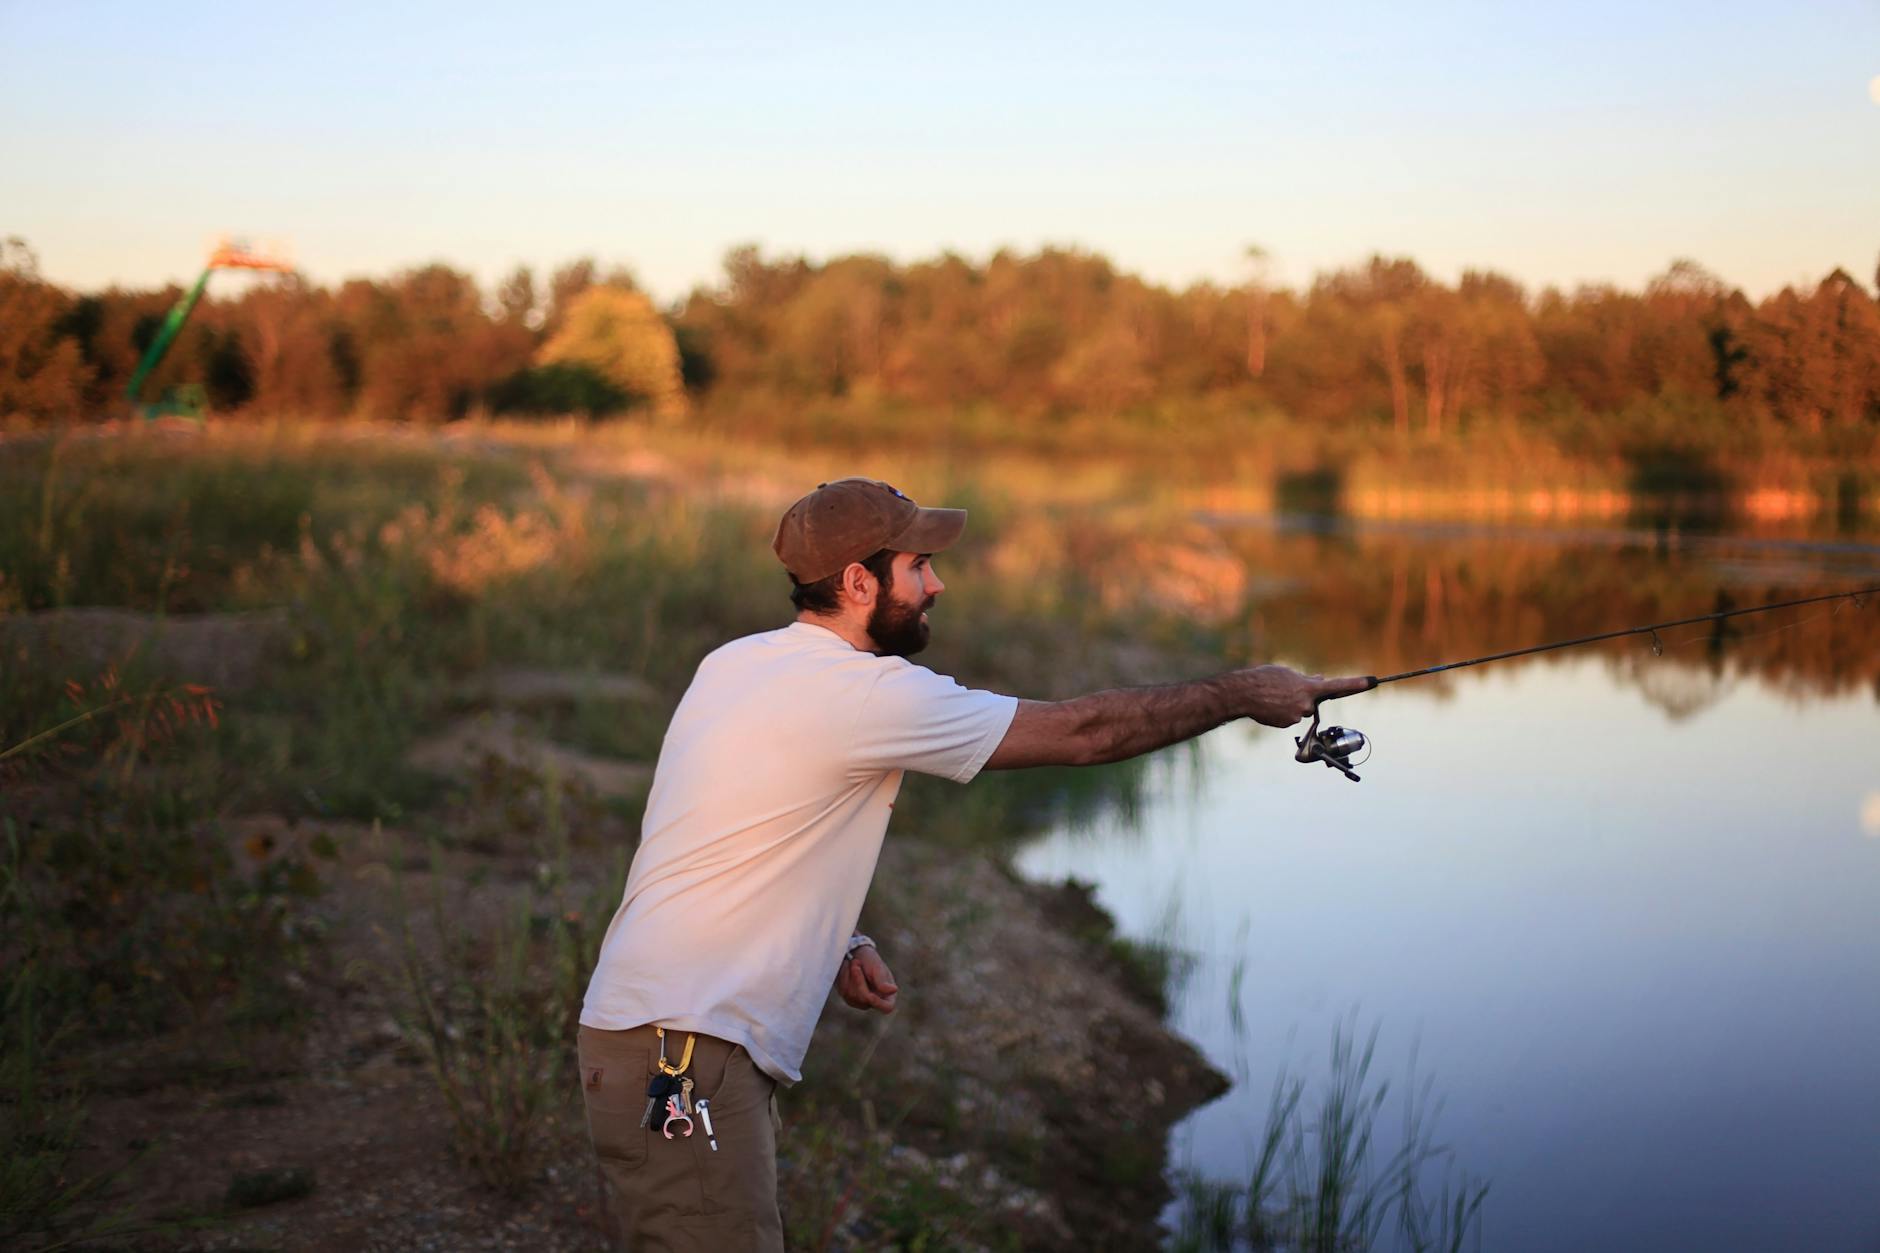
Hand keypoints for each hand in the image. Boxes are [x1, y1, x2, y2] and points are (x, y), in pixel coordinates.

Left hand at [836, 945, 898, 1013]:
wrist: (854, 952)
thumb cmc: (869, 959)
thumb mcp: (877, 967)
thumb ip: (882, 981)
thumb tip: (894, 990)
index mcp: (887, 994)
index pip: (887, 1007)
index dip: (878, 1003)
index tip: (870, 995)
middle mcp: (874, 1000)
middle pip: (865, 999)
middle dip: (859, 980)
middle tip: (856, 962)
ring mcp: (860, 1001)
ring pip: (852, 996)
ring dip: (850, 976)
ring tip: (853, 963)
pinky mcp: (848, 997)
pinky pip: (843, 992)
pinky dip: (844, 978)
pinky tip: (847, 969)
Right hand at [1238, 666, 1375, 727]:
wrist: (1243, 694)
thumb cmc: (1264, 679)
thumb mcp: (1287, 673)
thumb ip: (1306, 680)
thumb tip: (1319, 681)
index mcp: (1309, 688)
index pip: (1338, 686)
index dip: (1356, 684)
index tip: (1372, 681)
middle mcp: (1307, 704)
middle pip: (1312, 702)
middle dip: (1303, 696)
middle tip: (1284, 689)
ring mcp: (1297, 716)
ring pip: (1300, 710)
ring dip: (1290, 704)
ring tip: (1273, 696)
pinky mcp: (1287, 724)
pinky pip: (1290, 717)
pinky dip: (1282, 712)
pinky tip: (1270, 706)